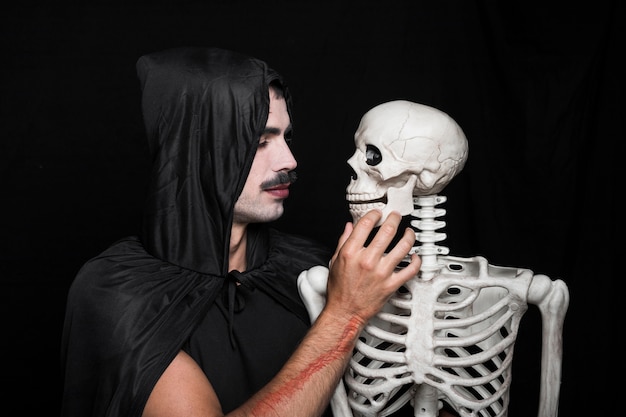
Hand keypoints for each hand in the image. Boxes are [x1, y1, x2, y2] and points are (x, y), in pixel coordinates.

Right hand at [324, 209, 420, 325]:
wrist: (345, 313)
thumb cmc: (339, 291)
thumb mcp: (335, 262)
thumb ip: (343, 242)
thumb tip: (348, 227)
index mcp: (351, 253)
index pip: (365, 225)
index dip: (374, 214)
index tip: (378, 213)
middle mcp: (367, 261)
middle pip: (387, 231)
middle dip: (394, 219)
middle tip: (396, 216)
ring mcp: (381, 273)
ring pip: (403, 247)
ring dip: (409, 236)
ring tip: (409, 232)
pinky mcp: (391, 285)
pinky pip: (410, 270)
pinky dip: (416, 261)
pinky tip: (414, 255)